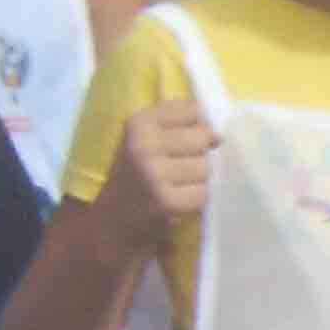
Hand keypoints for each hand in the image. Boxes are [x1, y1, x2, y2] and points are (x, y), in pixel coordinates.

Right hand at [95, 102, 215, 260]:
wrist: (112, 220)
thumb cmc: (136, 176)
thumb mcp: (145, 140)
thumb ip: (177, 125)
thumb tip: (217, 131)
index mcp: (139, 122)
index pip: (191, 109)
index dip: (198, 125)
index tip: (189, 138)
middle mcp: (144, 144)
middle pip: (202, 138)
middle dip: (200, 154)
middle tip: (181, 168)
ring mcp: (154, 173)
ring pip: (206, 167)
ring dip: (199, 179)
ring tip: (178, 185)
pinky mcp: (166, 201)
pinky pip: (204, 193)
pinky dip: (197, 199)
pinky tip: (179, 201)